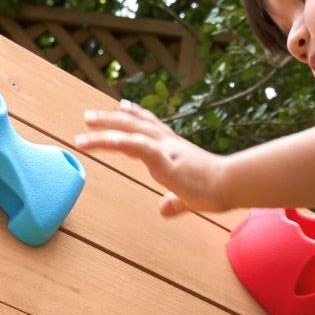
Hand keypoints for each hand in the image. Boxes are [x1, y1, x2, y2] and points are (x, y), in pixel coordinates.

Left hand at [74, 100, 229, 215]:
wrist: (231, 184)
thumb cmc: (217, 189)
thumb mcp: (190, 197)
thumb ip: (176, 202)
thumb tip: (164, 209)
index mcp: (174, 148)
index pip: (151, 126)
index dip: (136, 115)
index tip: (122, 106)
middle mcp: (167, 143)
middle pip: (134, 124)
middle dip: (111, 118)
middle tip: (89, 116)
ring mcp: (165, 149)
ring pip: (129, 132)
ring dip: (105, 129)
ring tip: (83, 130)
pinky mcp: (164, 160)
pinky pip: (136, 146)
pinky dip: (118, 142)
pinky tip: (102, 141)